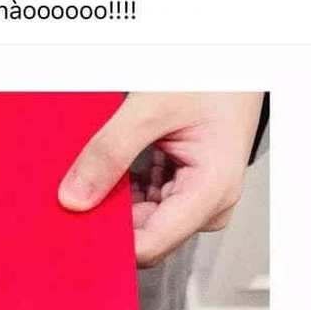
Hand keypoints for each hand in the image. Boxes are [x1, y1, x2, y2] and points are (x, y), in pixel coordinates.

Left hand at [58, 93, 263, 266]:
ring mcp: (201, 201)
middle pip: (145, 236)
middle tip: (77, 193)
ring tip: (100, 171)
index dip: (109, 242)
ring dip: (116, 203)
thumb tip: (75, 198)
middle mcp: (210, 205)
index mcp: (210, 191)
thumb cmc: (213, 77)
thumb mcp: (151, 108)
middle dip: (109, 219)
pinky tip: (116, 170)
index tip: (77, 227)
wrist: (235, 63)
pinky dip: (127, 191)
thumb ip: (109, 152)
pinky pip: (148, 205)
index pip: (149, 246)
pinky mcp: (189, 192)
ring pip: (143, 222)